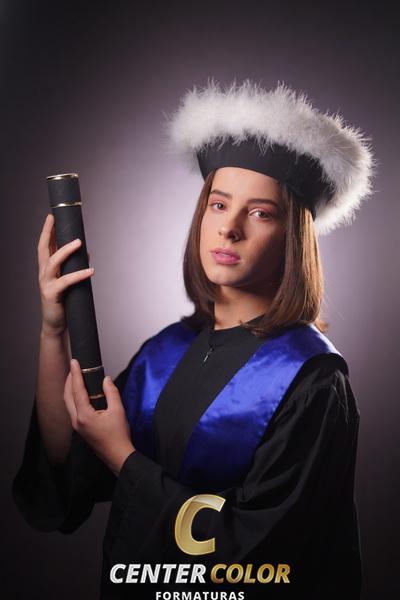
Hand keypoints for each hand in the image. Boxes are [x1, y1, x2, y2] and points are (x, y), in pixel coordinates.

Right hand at [38, 213, 93, 336]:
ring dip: (66, 251)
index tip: (51, 216)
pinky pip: (66, 281)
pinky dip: (79, 275)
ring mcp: (46, 284)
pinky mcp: (52, 294)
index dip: (47, 231)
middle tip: (57, 220)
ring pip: (53, 262)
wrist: (56, 325)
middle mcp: (43, 274)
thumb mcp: (69, 282)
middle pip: (43, 249)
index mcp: (46, 269)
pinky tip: (91, 270)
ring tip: (79, 243)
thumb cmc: (64, 302)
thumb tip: (87, 253)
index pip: (44, 246)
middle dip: (48, 233)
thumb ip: (74, 267)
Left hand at [63, 358, 135, 475]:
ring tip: (76, 377)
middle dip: (69, 380)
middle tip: (73, 367)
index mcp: (84, 416)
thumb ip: (111, 393)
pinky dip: (74, 398)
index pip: (77, 390)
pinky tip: (81, 393)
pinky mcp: (80, 428)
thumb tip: (106, 380)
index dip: (75, 374)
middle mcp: (76, 421)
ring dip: (70, 389)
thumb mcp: (118, 411)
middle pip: (67, 396)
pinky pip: (73, 409)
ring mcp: (77, 426)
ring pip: (68, 403)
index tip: (74, 362)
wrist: (118, 456)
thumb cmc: (118, 436)